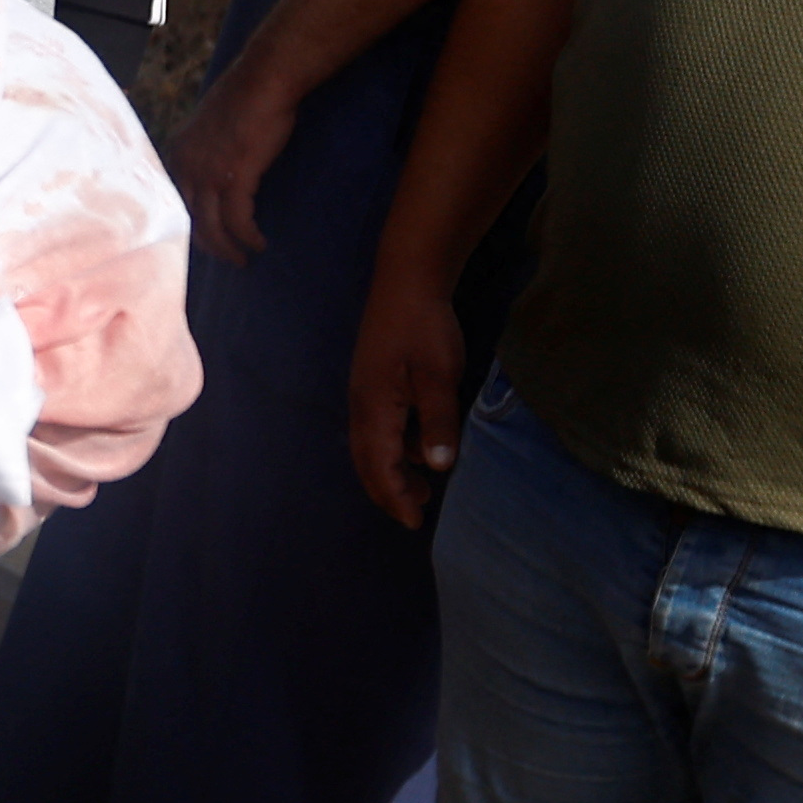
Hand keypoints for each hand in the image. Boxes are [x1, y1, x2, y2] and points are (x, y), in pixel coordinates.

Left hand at [166, 58, 297, 263]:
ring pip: (211, 227)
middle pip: (191, 219)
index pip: (177, 199)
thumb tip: (216, 170)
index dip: (190, 223)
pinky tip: (258, 243)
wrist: (264, 80)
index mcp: (177, 152)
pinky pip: (238, 220)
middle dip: (208, 243)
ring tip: (242, 259)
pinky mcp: (235, 177)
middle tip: (226, 255)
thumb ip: (206, 151)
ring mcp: (208, 173)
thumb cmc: (245, 98)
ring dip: (227, 249)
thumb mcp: (211, 127)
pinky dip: (248, 236)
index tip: (204, 238)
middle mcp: (185, 166)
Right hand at [346, 259, 466, 528]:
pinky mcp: (372, 381)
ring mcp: (364, 392)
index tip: (416, 523)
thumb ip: (438, 422)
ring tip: (423, 483)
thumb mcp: (439, 376)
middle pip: (366, 461)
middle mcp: (362, 405)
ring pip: (371, 445)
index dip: (397, 497)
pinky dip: (393, 448)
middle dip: (388, 491)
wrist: (407, 280)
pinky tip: (418, 443)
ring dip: (392, 469)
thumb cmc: (425, 328)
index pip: (380, 466)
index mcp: (375, 407)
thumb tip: (438, 467)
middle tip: (416, 512)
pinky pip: (377, 428)